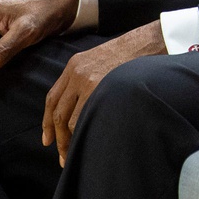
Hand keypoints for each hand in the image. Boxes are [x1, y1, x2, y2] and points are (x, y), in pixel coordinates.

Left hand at [41, 20, 164, 166]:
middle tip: (63, 156)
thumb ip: (85, 78)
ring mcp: (89, 81)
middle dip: (59, 138)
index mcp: (74, 65)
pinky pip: (87, 118)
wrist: (150, 42)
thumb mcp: (100, 59)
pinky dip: (85, 132)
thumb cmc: (131, 53)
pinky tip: (90, 141)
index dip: (47, 122)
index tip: (48, 140)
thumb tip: (80, 107)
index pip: (53, 98)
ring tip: (76, 154)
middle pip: (59, 113)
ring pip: (72, 120)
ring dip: (71, 140)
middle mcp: (77, 74)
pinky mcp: (103, 89)